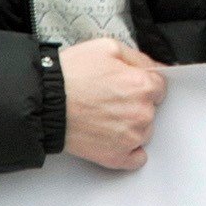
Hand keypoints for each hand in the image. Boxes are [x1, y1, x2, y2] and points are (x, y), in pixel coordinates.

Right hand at [59, 37, 166, 169]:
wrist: (45, 102)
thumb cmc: (71, 74)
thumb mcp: (107, 47)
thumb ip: (138, 57)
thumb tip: (153, 67)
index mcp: (142, 85)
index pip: (160, 86)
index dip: (143, 83)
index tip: (129, 85)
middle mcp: (142, 113)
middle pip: (152, 109)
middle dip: (136, 103)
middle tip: (111, 99)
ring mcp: (131, 138)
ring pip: (145, 132)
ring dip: (131, 126)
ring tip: (105, 116)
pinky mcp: (117, 157)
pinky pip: (137, 158)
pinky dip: (129, 151)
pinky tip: (113, 138)